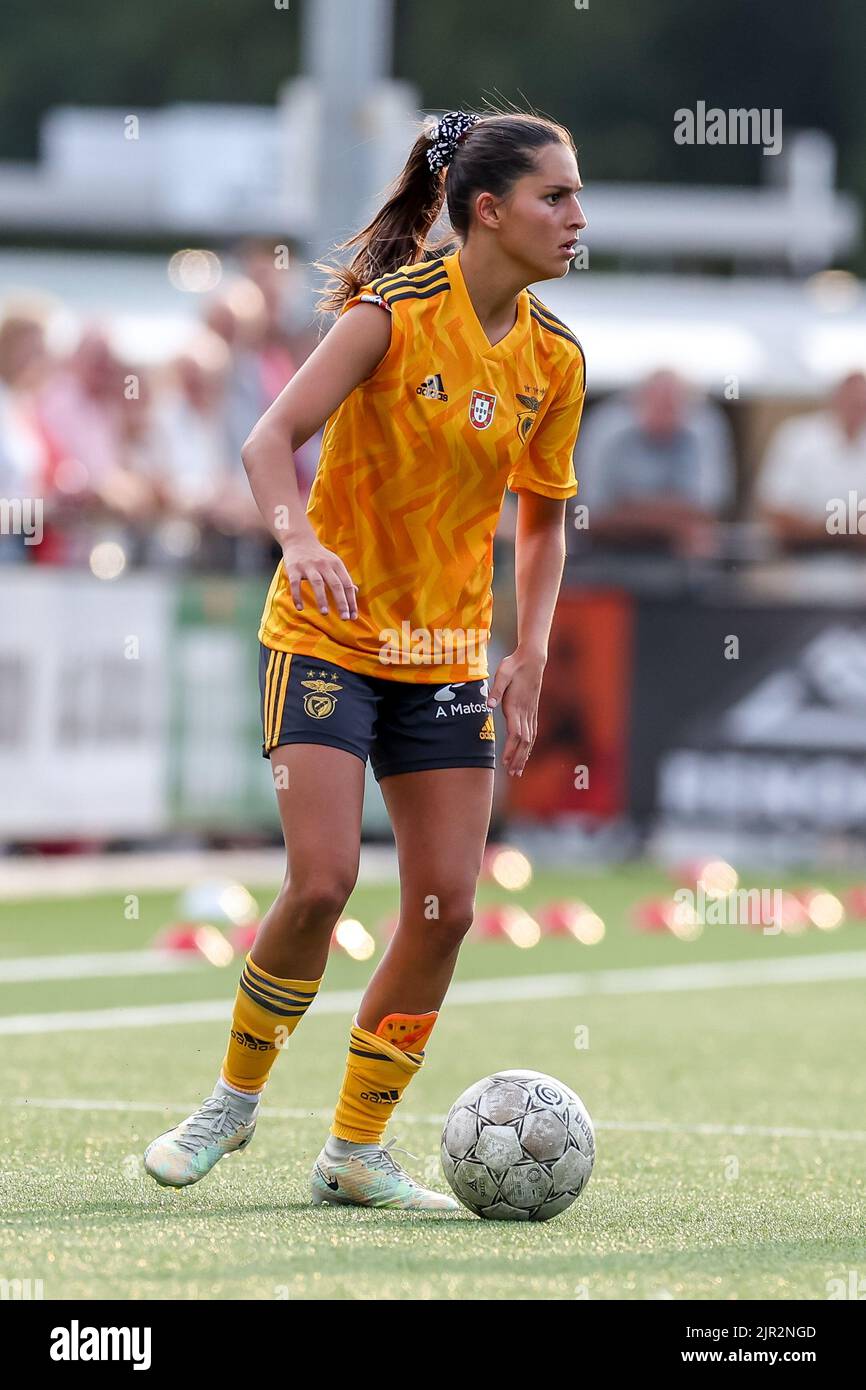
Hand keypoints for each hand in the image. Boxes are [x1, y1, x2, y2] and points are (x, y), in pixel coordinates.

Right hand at [281, 529, 358, 619]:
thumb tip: (355, 591)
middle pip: (336, 584)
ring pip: (318, 583)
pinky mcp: (294, 568)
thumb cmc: (319, 556)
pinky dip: (297, 596)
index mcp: (336, 564)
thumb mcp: (334, 563)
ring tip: (325, 613)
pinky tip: (300, 608)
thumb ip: (343, 577)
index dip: (351, 601)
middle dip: (341, 602)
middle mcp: (324, 564)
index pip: (347, 584)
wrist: (299, 540)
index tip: (353, 616)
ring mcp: (308, 566)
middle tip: (345, 618)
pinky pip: (295, 584)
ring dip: (322, 599)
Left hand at [485, 648, 544, 776]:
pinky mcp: (533, 711)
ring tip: (518, 771)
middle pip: (523, 741)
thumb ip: (495, 690)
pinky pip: (532, 732)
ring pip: (529, 739)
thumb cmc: (514, 665)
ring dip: (524, 756)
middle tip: (512, 774)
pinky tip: (526, 754)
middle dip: (518, 759)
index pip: (515, 733)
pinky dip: (529, 746)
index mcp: (516, 705)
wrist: (532, 659)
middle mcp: (525, 712)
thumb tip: (488, 704)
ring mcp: (531, 712)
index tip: (505, 761)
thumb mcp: (502, 673)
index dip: (510, 749)